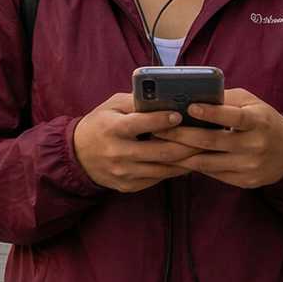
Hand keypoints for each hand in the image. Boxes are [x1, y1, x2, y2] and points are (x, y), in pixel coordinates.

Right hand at [70, 93, 198, 192]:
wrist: (77, 156)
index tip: (180, 115)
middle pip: (161, 151)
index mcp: (112, 128)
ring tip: (203, 150)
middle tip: (205, 136)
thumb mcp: (111, 106)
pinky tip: (186, 162)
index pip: (140, 124)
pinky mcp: (128, 185)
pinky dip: (174, 170)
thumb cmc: (100, 124)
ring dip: (186, 160)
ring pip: (164, 169)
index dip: (162, 120)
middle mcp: (118, 152)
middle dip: (187, 144)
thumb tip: (164, 95)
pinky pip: (158, 179)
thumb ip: (135, 101)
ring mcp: (124, 172)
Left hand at [153, 88, 282, 189]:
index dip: (211, 113)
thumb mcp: (251, 104)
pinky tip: (176, 158)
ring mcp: (250, 166)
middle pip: (212, 141)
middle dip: (181, 135)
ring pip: (207, 162)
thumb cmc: (262, 121)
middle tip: (158, 128)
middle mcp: (255, 145)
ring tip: (160, 144)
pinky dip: (192, 166)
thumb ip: (226, 99)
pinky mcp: (245, 181)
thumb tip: (193, 94)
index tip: (189, 107)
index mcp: (258, 121)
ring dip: (180, 154)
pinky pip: (212, 173)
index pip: (233, 116)